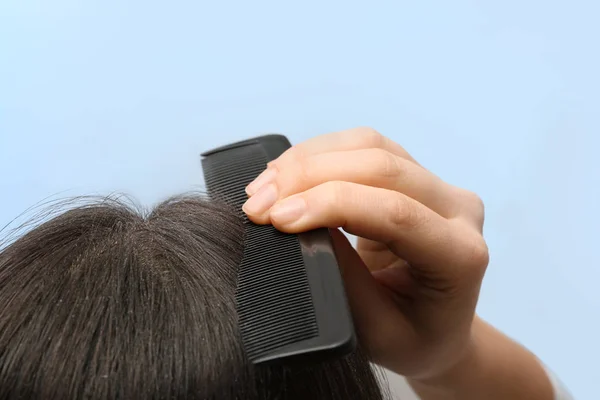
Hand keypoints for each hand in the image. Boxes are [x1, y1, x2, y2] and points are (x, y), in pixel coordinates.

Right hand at [241, 127, 487, 379]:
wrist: (437, 327)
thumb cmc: (411, 337)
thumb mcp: (376, 330)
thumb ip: (344, 278)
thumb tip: (299, 228)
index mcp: (461, 256)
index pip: (396, 213)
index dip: (330, 205)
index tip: (276, 218)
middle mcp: (458, 209)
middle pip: (382, 167)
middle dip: (309, 177)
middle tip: (257, 204)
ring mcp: (438, 186)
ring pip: (370, 146)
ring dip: (308, 160)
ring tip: (264, 187)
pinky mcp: (413, 174)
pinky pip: (364, 146)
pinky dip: (318, 154)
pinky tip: (286, 173)